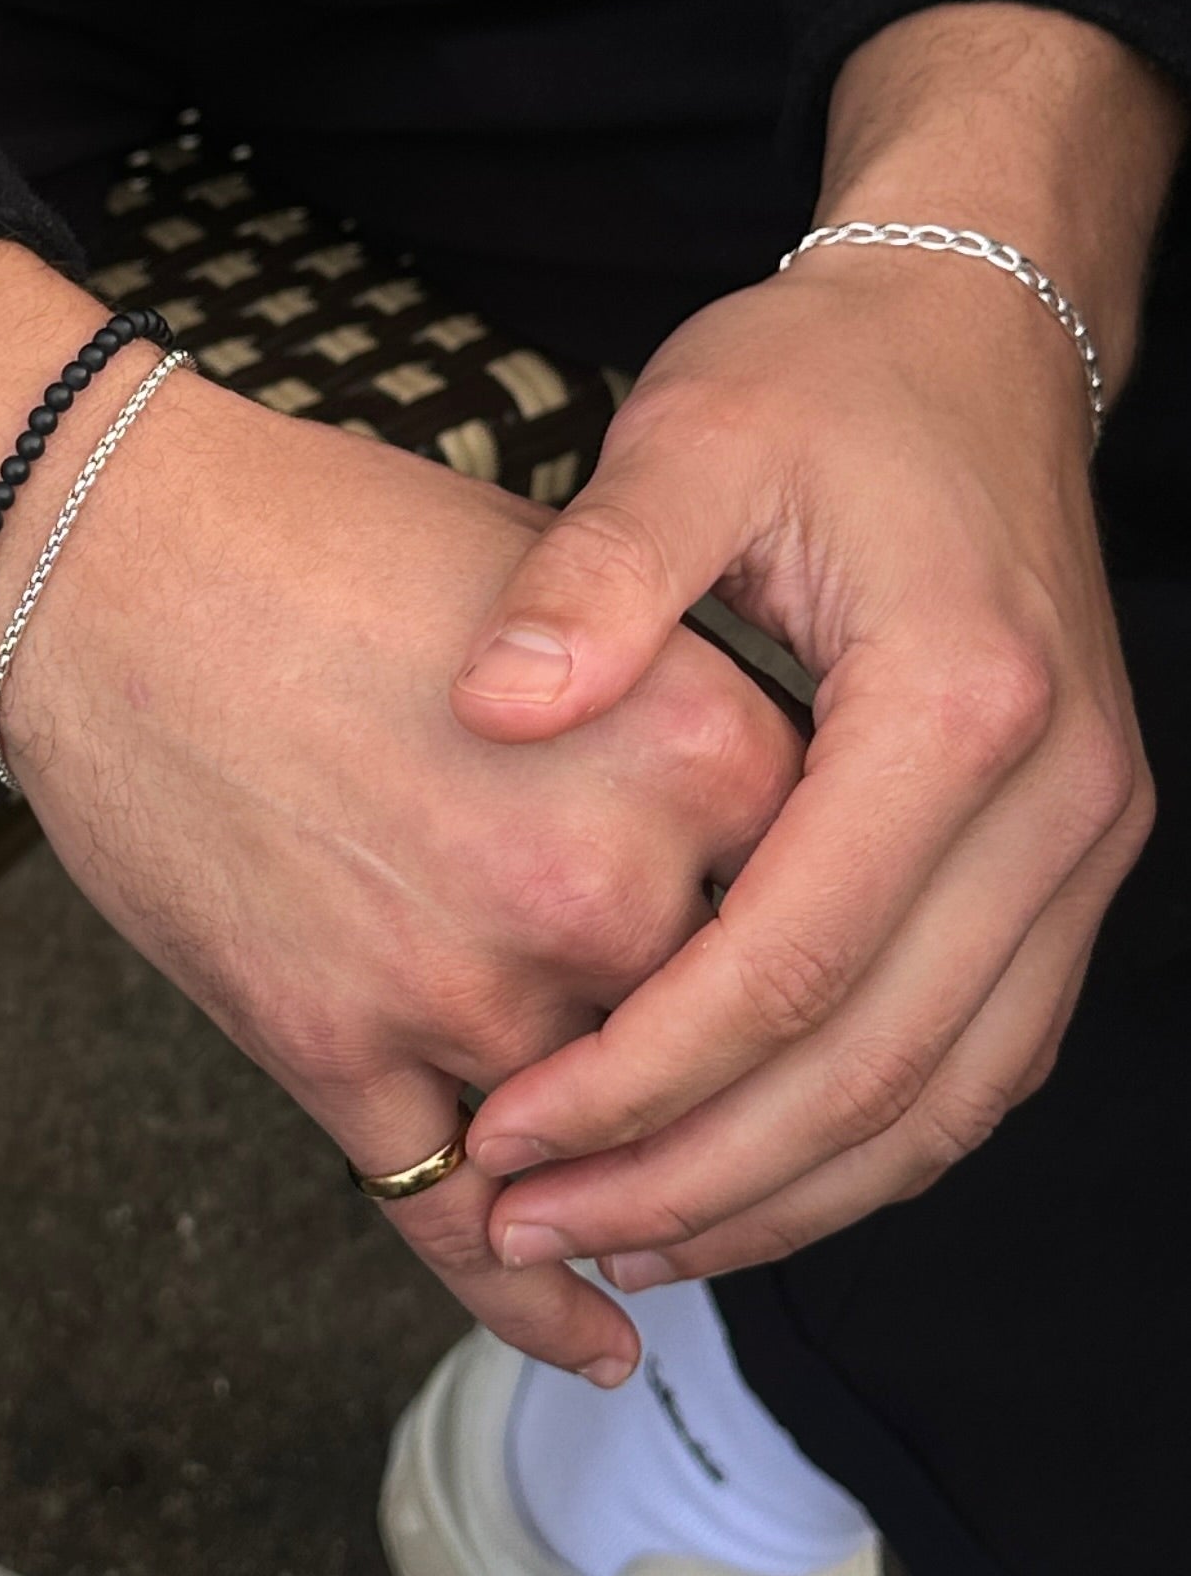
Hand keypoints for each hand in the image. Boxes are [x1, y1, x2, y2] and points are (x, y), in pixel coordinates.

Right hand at [0, 374, 801, 1374]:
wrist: (108, 563)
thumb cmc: (328, 543)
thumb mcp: (573, 592)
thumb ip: (683, 720)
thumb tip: (774, 833)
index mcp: (694, 743)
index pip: (833, 905)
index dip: (819, 938)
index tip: (810, 958)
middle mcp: (603, 881)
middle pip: (729, 1040)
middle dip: (724, 1067)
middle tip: (734, 1082)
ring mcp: (464, 981)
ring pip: (603, 1142)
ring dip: (635, 1184)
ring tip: (674, 1216)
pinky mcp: (334, 1050)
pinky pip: (461, 1224)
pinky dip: (534, 1298)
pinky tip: (597, 1340)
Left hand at [454, 4, 1179, 1285]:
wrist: (974, 334)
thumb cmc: (820, 384)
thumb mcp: (690, 437)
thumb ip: (592, 577)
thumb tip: (493, 706)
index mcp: (958, 704)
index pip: (795, 962)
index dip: (643, 1076)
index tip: (504, 1139)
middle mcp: (1055, 803)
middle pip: (878, 1072)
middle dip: (695, 1177)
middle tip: (535, 1232)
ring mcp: (1082, 848)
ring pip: (946, 1100)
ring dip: (782, 1195)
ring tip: (618, 1242)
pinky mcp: (1068, 870)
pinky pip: (979, 1061)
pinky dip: (861, 1146)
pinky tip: (733, 1179)